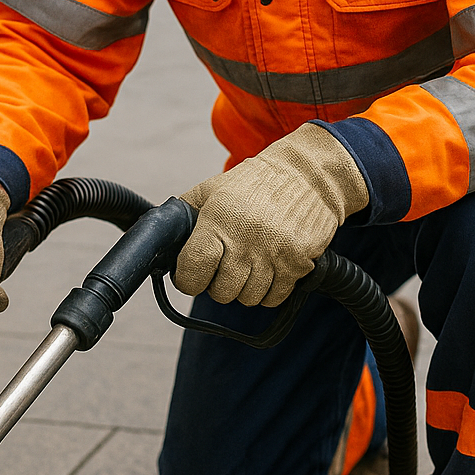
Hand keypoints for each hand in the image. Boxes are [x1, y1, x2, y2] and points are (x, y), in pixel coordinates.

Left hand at [175, 123, 367, 307]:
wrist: (309, 175)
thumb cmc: (259, 181)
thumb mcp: (214, 188)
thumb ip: (186, 212)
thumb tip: (165, 236)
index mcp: (219, 220)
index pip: (193, 270)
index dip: (188, 279)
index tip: (192, 275)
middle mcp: (246, 240)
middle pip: (221, 293)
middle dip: (218, 285)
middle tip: (225, 267)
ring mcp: (274, 254)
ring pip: (248, 298)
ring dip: (245, 288)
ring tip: (248, 265)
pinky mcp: (298, 264)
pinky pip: (274, 298)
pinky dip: (269, 291)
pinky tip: (268, 269)